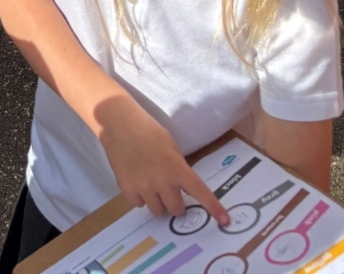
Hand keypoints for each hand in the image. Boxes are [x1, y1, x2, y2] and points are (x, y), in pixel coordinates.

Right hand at [97, 93, 229, 225]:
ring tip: (151, 185)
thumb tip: (180, 185)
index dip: (213, 207)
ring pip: (158, 211)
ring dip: (158, 202)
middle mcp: (162, 181)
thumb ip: (177, 166)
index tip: (225, 221)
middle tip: (169, 190)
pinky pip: (139, 205)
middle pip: (176, 209)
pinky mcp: (127, 189)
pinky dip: (140, 197)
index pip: (199, 191)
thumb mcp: (170, 145)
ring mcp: (143, 187)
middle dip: (175, 202)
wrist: (118, 123)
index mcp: (176, 167)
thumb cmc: (148, 129)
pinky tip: (137, 182)